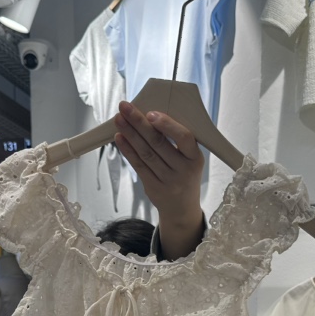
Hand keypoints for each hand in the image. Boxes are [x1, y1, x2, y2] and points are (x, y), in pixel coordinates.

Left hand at [114, 101, 204, 259]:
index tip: (151, 112)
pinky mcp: (153, 187)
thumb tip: (150, 115)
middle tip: (125, 107)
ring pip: (145, 153)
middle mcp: (183, 170)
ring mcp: (167, 181)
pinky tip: (120, 138)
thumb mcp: (190, 159)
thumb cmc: (185, 175)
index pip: (184, 138)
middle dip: (139, 123)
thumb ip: (177, 141)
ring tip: (118, 119)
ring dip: (130, 134)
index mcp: (195, 158)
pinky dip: (128, 150)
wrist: (182, 209)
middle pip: (158, 143)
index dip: (167, 125)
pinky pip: (138, 166)